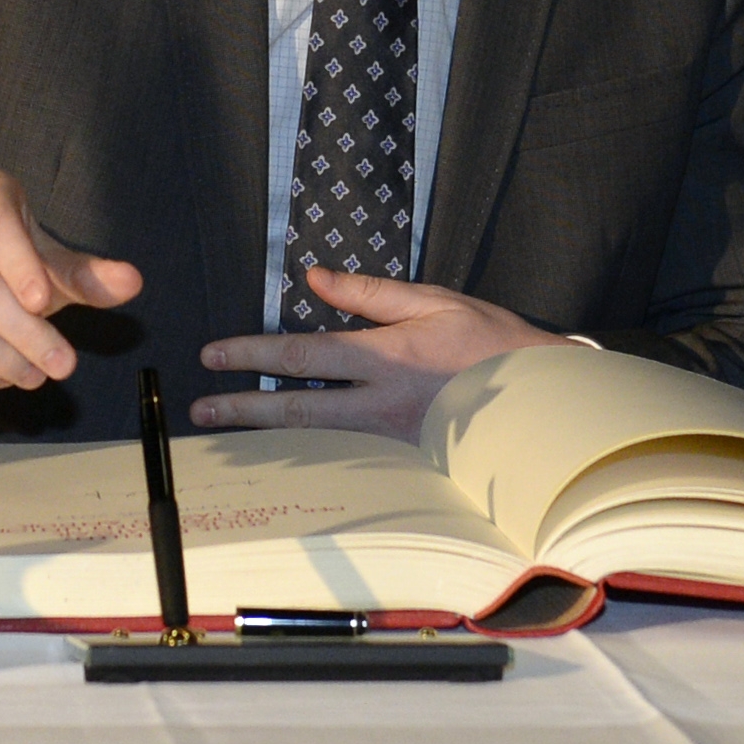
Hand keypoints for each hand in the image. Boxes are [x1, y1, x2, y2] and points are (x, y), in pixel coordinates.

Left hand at [192, 265, 567, 441]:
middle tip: (202, 413)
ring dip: (266, 441)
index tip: (215, 355)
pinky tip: (282, 460)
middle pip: (295, 411)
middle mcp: (380, 404)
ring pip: (314, 442)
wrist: (541, 400)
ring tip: (226, 439)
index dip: (253, 354)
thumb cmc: (491, 343)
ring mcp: (390, 441)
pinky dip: (307, 458)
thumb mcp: (434, 300)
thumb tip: (315, 279)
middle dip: (243, 410)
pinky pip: (343, 459)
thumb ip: (370, 293)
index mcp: (386, 356)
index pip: (303, 355)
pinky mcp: (403, 464)